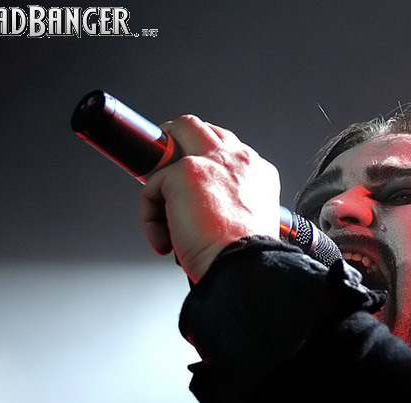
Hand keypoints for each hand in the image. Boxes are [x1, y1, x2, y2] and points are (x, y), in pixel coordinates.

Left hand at [140, 115, 279, 282]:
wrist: (246, 266)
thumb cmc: (248, 255)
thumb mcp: (253, 222)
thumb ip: (233, 205)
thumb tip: (203, 212)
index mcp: (259, 173)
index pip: (227, 148)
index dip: (206, 162)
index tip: (195, 185)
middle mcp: (239, 160)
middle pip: (199, 128)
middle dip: (177, 142)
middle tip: (165, 169)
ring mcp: (211, 161)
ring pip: (175, 134)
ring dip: (160, 164)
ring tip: (157, 198)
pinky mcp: (184, 172)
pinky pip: (152, 186)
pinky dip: (151, 217)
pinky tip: (165, 240)